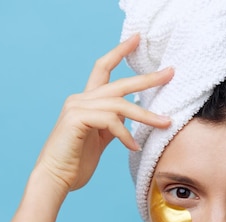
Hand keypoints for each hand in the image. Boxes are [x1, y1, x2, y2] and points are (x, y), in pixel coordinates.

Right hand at [34, 34, 173, 192]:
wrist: (54, 179)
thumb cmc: (75, 163)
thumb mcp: (100, 139)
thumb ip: (112, 125)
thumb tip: (130, 118)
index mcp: (86, 101)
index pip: (103, 68)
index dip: (119, 52)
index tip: (137, 40)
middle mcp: (80, 99)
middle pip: (119, 82)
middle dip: (147, 78)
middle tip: (171, 72)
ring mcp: (76, 107)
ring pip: (120, 105)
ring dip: (146, 115)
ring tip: (166, 123)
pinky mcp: (76, 120)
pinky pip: (111, 121)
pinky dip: (126, 134)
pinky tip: (134, 147)